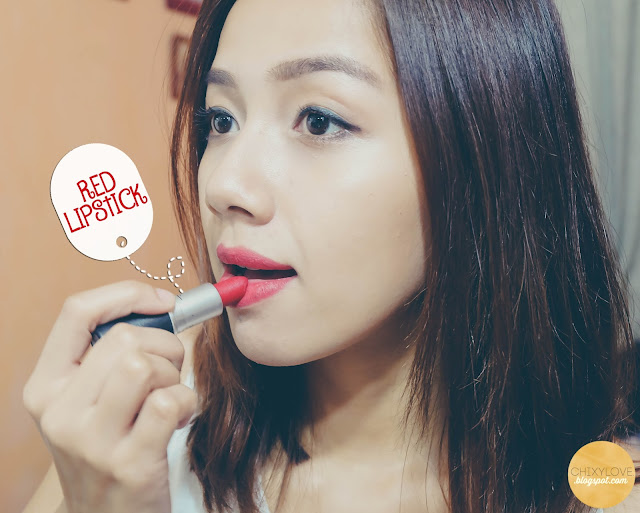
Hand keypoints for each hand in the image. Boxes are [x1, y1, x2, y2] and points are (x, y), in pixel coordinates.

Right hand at [23, 281, 197, 512]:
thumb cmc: (109, 447)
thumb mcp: (90, 402)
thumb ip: (111, 355)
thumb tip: (165, 306)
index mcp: (46, 386)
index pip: (77, 312)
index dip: (127, 294)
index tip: (163, 301)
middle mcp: (59, 411)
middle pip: (125, 338)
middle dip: (165, 345)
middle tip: (169, 371)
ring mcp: (91, 441)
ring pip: (145, 365)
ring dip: (173, 374)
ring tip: (169, 397)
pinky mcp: (129, 462)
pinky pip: (170, 401)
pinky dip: (187, 403)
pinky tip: (178, 420)